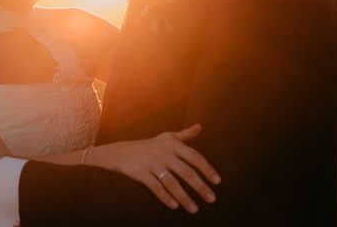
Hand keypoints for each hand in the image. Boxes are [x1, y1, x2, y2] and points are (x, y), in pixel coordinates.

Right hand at [87, 124, 220, 213]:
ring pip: (172, 182)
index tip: (217, 181)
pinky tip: (174, 206)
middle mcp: (163, 152)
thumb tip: (201, 127)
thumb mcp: (166, 137)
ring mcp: (151, 162)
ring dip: (184, 197)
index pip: (194, 156)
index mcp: (172, 144)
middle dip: (200, 186)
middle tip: (211, 199)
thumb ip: (185, 135)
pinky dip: (165, 196)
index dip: (207, 169)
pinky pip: (155, 186)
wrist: (119, 152)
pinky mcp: (140, 172)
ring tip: (194, 209)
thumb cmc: (147, 145)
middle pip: (186, 171)